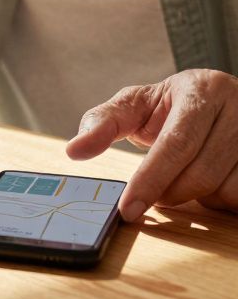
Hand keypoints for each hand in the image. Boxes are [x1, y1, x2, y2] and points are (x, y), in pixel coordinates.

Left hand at [66, 69, 237, 219]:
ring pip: (227, 189)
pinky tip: (215, 182)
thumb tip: (75, 150)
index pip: (175, 144)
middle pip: (201, 172)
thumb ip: (103, 123)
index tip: (128, 209)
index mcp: (202, 89)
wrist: (218, 103)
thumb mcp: (135, 106)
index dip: (150, 180)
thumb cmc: (171, 107)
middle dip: (170, 193)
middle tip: (154, 196)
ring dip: (202, 197)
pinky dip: (225, 199)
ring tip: (190, 175)